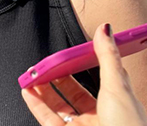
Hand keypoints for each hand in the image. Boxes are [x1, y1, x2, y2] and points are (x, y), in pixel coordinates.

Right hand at [22, 23, 146, 125]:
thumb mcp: (118, 86)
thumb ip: (107, 57)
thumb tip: (106, 29)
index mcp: (118, 103)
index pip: (99, 77)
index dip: (82, 64)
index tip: (69, 51)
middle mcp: (101, 116)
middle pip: (74, 92)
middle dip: (57, 76)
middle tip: (44, 63)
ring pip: (59, 106)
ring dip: (43, 89)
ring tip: (31, 75)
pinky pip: (48, 119)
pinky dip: (36, 105)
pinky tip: (27, 91)